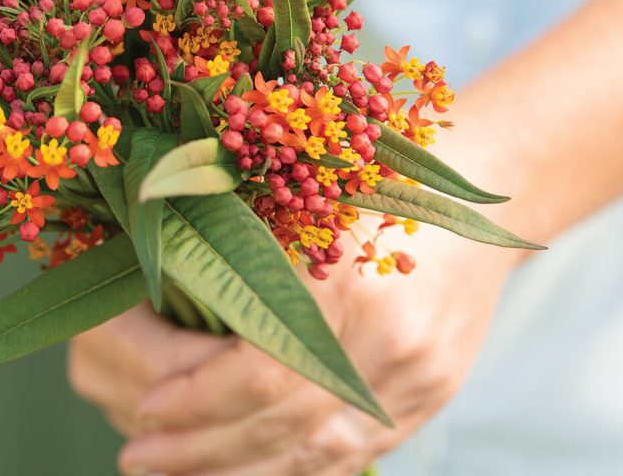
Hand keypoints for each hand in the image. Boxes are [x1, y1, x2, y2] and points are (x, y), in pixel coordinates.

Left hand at [69, 223, 522, 474]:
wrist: (486, 189)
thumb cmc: (377, 177)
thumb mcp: (307, 200)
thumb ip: (241, 255)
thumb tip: (150, 302)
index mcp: (349, 284)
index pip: (259, 374)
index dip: (194, 402)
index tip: (141, 412)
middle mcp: (390, 342)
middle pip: (283, 423)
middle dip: (202, 449)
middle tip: (137, 457)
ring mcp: (419, 377)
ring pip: (318, 453)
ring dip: (242, 471)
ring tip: (178, 474)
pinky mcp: (432, 396)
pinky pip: (356, 454)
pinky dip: (297, 470)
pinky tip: (248, 472)